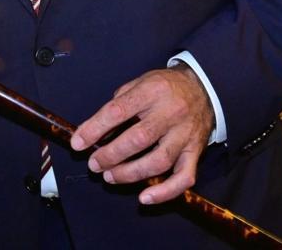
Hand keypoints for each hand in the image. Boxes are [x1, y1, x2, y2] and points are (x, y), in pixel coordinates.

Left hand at [69, 65, 214, 204]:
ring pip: (158, 161)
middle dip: (111, 155)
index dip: (95, 129)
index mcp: (152, 91)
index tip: (78, 143)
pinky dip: (165, 192)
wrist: (203, 88)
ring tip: (110, 176)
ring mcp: (185, 134)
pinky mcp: (196, 152)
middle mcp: (170, 113)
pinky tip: (145, 197)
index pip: (118, 111)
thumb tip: (95, 131)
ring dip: (130, 174)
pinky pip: (184, 177)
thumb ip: (119, 104)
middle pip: (138, 139)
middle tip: (94, 164)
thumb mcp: (139, 83)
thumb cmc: (164, 87)